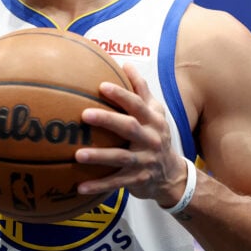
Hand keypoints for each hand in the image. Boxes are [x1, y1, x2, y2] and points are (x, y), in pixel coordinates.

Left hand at [74, 62, 187, 206]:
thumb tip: (126, 64)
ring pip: (120, 157)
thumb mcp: (155, 113)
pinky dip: (98, 185)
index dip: (121, 94)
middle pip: (129, 127)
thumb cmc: (156, 136)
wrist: (172, 175)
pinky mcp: (137, 180)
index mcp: (153, 120)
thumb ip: (141, 90)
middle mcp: (150, 139)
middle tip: (84, 115)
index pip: (137, 104)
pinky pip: (115, 183)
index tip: (102, 86)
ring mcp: (144, 161)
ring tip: (78, 155)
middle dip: (107, 120)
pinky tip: (79, 187)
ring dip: (99, 156)